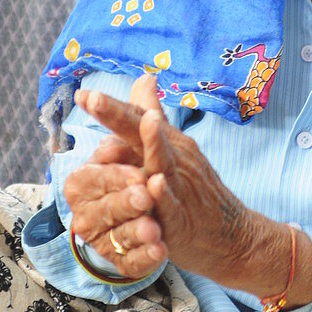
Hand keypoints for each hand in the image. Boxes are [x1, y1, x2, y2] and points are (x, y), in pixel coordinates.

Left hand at [72, 76, 256, 287]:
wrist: (229, 234)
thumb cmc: (195, 188)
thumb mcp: (175, 149)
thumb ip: (153, 115)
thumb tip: (145, 78)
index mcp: (168, 142)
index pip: (137, 117)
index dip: (112, 105)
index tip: (83, 93)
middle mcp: (175, 158)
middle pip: (144, 132)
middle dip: (119, 115)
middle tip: (94, 98)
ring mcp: (180, 186)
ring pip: (162, 162)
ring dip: (152, 143)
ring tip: (143, 123)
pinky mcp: (182, 217)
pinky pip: (172, 204)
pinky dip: (164, 193)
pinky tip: (155, 183)